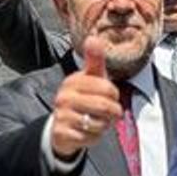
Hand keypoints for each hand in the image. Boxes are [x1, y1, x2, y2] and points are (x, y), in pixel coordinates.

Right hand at [50, 37, 122, 159]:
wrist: (61, 126)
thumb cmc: (82, 98)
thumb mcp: (90, 79)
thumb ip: (95, 61)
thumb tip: (94, 38)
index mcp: (73, 81)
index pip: (107, 88)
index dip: (114, 95)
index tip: (110, 96)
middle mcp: (64, 97)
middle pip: (105, 107)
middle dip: (113, 112)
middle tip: (111, 112)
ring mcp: (61, 115)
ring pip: (99, 123)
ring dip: (104, 125)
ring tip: (98, 121)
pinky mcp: (62, 133)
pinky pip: (90, 137)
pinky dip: (94, 137)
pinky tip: (88, 131)